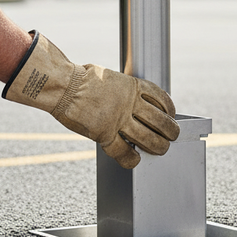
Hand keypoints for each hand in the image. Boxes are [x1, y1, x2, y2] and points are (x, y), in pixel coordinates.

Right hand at [2, 31, 179, 168]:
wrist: (64, 86)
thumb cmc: (81, 78)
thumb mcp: (110, 77)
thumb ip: (122, 88)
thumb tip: (129, 96)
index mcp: (132, 86)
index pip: (160, 98)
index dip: (170, 108)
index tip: (171, 114)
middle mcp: (129, 103)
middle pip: (160, 120)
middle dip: (170, 131)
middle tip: (173, 136)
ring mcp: (118, 119)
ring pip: (148, 138)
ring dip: (158, 146)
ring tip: (161, 149)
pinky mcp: (105, 134)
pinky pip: (124, 151)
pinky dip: (131, 159)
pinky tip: (135, 160)